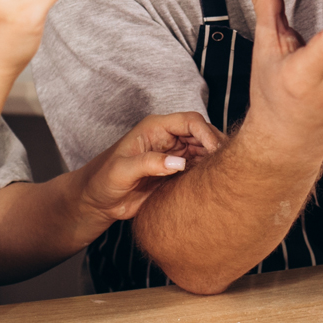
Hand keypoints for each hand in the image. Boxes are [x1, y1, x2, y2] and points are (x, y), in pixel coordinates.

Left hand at [74, 112, 223, 225]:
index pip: (190, 121)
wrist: (97, 201)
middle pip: (202, 134)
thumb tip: (180, 163)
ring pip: (204, 151)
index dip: (207, 133)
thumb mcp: (122, 171)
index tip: (216, 152)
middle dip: (216, 146)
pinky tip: (213, 185)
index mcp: (155, 128)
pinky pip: (199, 169)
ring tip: (223, 177)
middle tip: (225, 167)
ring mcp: (173, 155)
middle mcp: (168, 138)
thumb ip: (149, 164)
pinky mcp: (175, 173)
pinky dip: (208, 174)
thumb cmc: (103, 180)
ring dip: (214, 161)